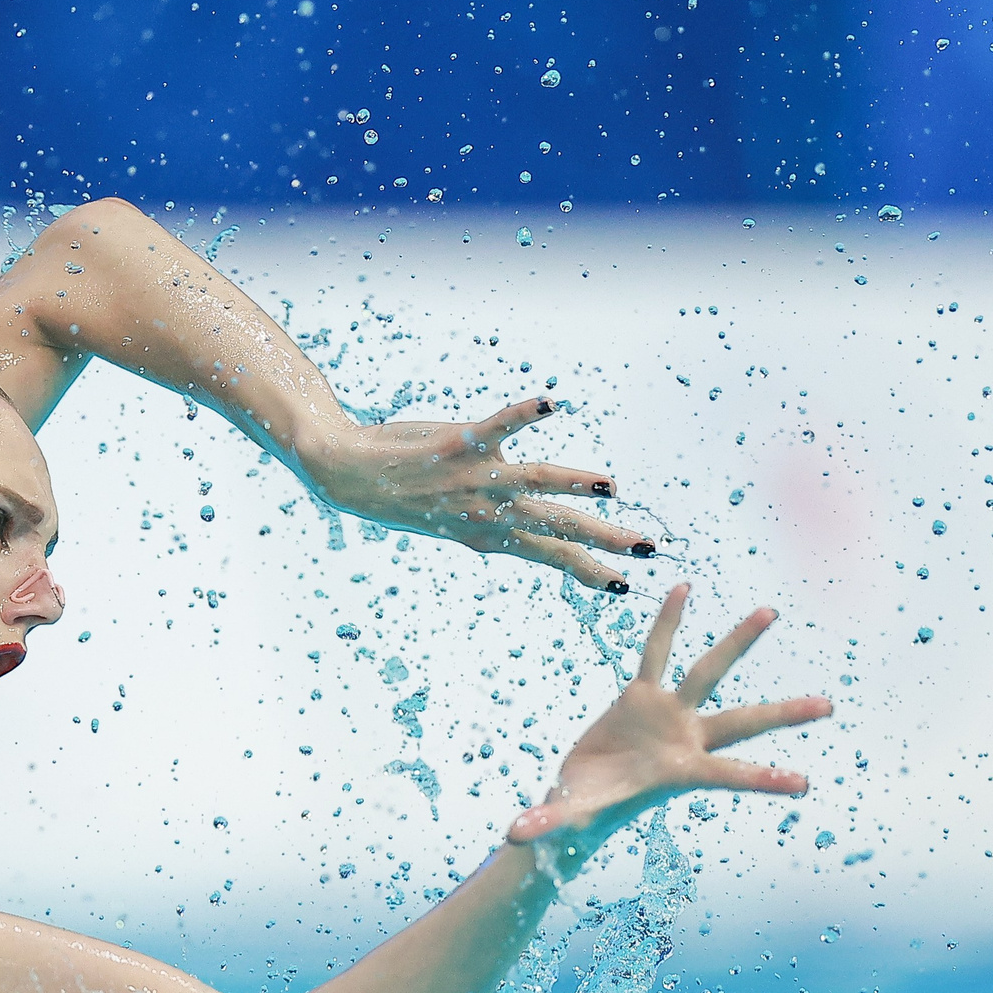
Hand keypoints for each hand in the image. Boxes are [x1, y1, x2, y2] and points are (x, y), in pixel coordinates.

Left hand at [308, 396, 647, 590]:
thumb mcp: (451, 522)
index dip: (588, 571)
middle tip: (647, 548)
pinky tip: (553, 404)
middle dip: (604, 539)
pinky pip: (498, 425)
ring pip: (536, 483)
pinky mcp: (458, 444)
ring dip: (575, 484)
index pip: (549, 556)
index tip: (625, 588)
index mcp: (488, 535)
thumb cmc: (402, 494)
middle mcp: (485, 512)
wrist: (345, 475)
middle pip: (556, 527)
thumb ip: (491, 523)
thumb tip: (526, 523)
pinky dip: (525, 413)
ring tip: (612, 488)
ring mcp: (474, 479)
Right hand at [507, 585, 830, 851]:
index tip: (804, 785)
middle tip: (829, 706)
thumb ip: (547, 823)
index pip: (727, 776)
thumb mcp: (566, 820)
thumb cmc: (578, 818)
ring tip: (771, 611)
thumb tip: (515, 837)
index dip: (761, 780)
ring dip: (740, 642)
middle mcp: (685, 741)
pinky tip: (683, 586)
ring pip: (710, 672)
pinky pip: (656, 649)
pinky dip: (667, 621)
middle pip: (743, 721)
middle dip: (784, 715)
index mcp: (678, 774)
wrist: (575, 800)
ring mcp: (668, 714)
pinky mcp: (641, 695)